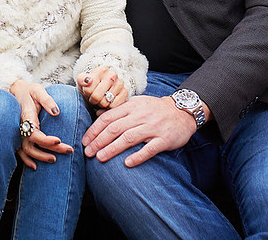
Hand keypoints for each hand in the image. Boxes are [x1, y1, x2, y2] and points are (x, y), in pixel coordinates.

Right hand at [9, 80, 73, 169]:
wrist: (16, 91)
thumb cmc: (29, 91)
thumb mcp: (38, 90)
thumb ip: (47, 100)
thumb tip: (56, 112)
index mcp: (26, 117)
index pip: (35, 133)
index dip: (46, 140)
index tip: (59, 140)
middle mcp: (21, 127)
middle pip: (33, 144)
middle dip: (50, 150)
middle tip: (68, 150)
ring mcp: (19, 133)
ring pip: (26, 150)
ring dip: (40, 157)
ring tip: (54, 159)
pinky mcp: (19, 135)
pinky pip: (20, 151)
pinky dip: (26, 160)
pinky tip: (35, 166)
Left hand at [78, 67, 127, 109]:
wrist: (102, 87)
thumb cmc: (91, 85)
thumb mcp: (82, 81)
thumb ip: (81, 80)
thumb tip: (88, 81)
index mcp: (101, 70)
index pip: (89, 89)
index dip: (87, 93)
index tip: (88, 91)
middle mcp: (112, 75)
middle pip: (97, 97)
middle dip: (93, 100)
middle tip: (94, 97)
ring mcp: (120, 84)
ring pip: (105, 102)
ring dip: (101, 104)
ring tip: (101, 98)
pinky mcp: (125, 93)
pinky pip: (114, 106)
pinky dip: (109, 107)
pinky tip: (108, 102)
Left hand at [82, 95, 196, 167]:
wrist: (183, 111)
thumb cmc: (156, 109)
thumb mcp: (136, 104)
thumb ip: (118, 109)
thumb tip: (97, 113)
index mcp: (132, 107)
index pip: (108, 118)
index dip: (94, 130)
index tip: (85, 141)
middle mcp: (140, 116)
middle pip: (115, 128)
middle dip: (99, 141)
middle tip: (88, 153)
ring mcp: (152, 127)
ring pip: (129, 138)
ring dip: (113, 148)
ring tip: (100, 158)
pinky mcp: (164, 139)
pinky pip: (149, 148)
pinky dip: (138, 156)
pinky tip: (127, 164)